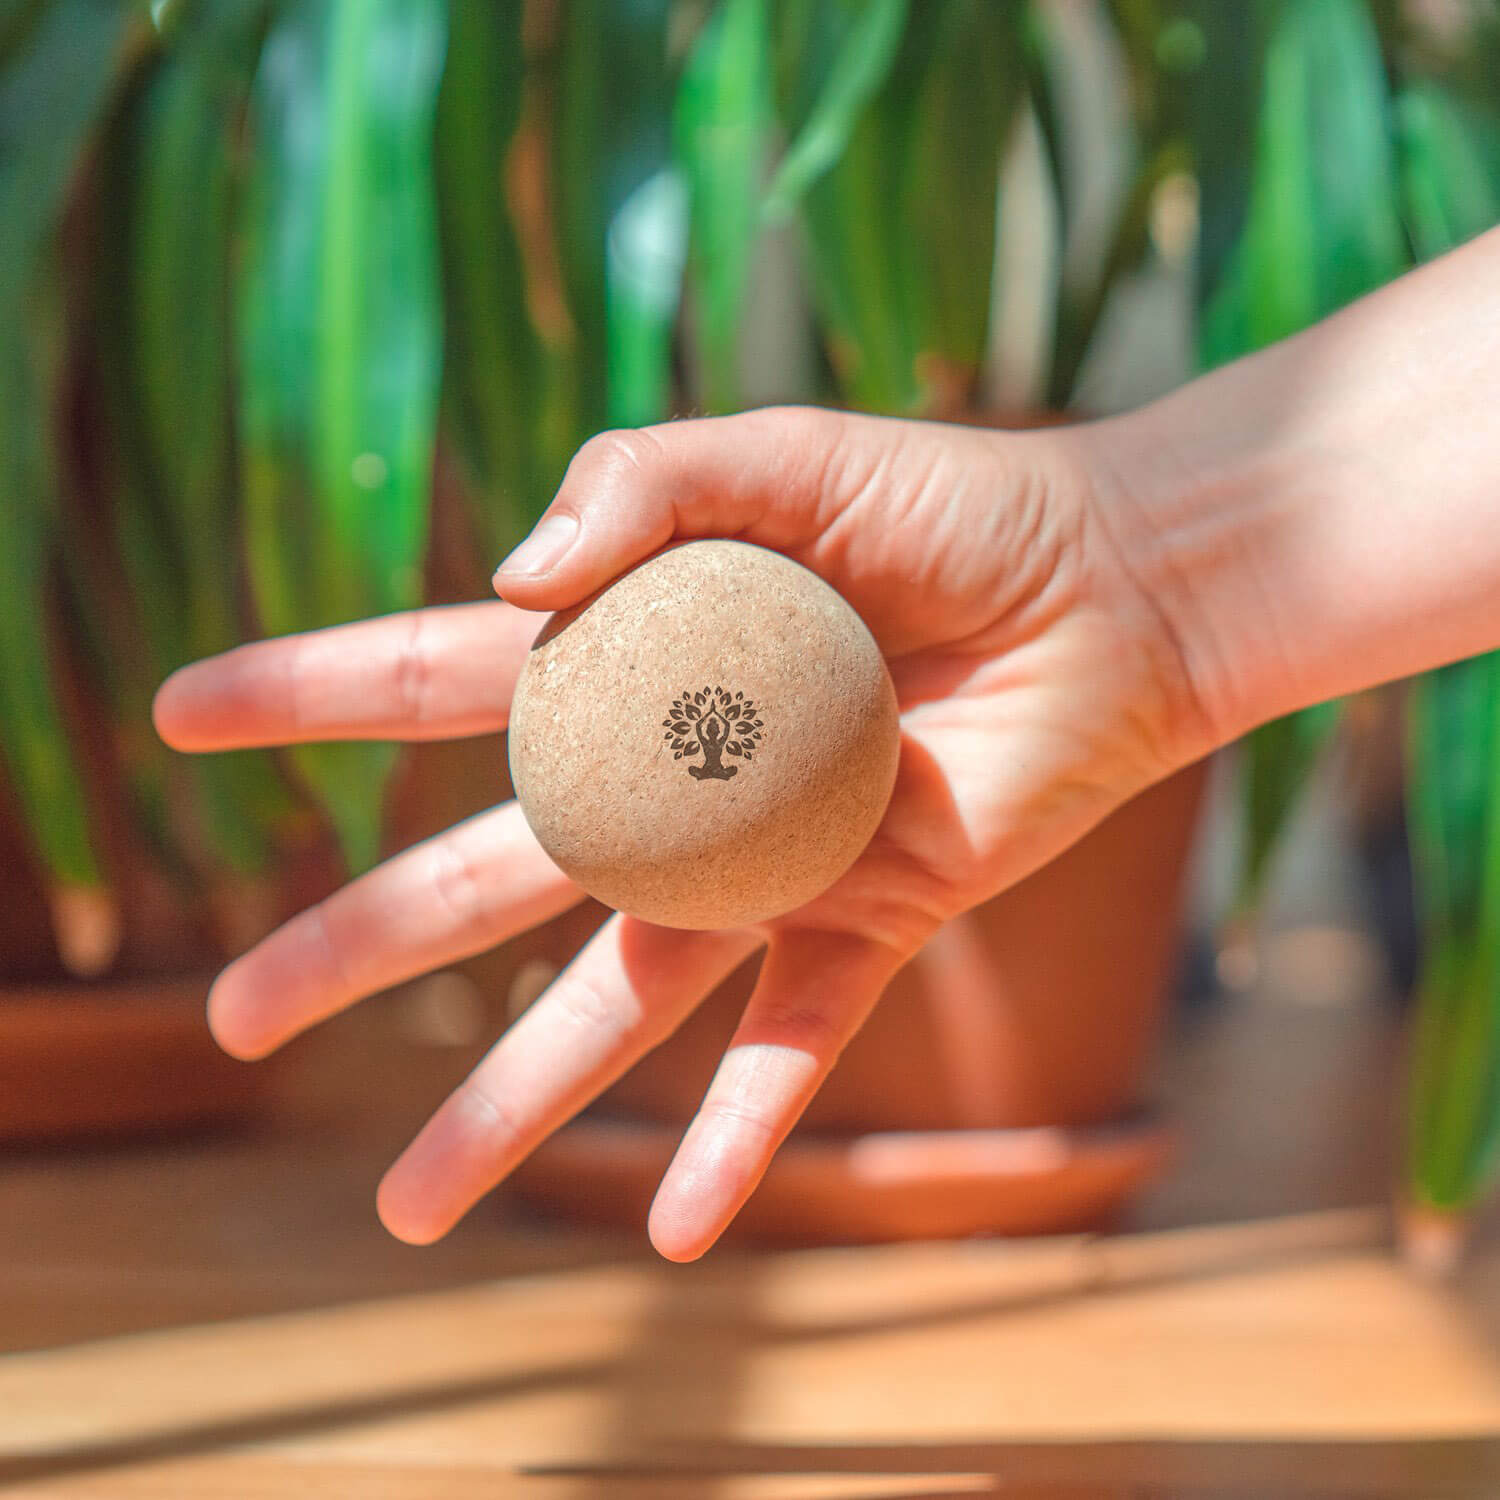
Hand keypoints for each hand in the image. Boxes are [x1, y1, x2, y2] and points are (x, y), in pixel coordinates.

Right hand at [154, 406, 1210, 1259]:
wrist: (1117, 588)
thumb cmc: (952, 503)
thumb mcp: (781, 457)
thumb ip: (642, 483)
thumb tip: (513, 580)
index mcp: (634, 655)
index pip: (434, 677)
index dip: (306, 694)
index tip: (182, 716)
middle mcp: (675, 781)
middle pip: (483, 876)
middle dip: (354, 944)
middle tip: (235, 1018)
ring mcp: (763, 864)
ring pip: (610, 1000)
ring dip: (512, 1104)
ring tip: (409, 1211)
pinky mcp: (872, 920)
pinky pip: (791, 1046)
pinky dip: (736, 1135)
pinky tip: (673, 1233)